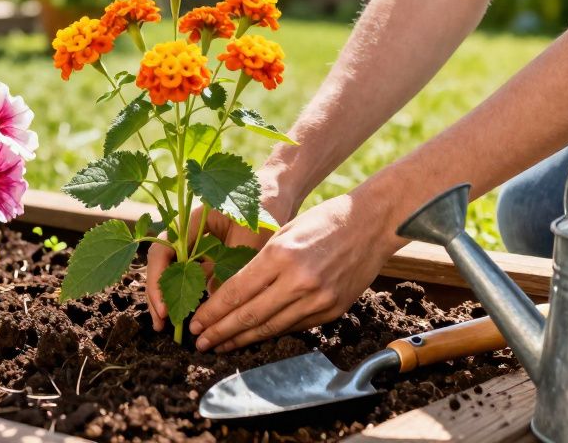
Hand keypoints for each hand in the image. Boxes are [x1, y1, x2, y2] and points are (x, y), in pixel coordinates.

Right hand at [144, 207, 272, 331]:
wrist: (281, 192)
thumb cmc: (265, 208)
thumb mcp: (250, 241)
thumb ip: (229, 269)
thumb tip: (212, 303)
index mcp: (192, 221)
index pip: (163, 251)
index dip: (158, 281)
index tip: (164, 308)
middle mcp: (191, 234)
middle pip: (164, 265)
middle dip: (159, 295)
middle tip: (162, 325)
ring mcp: (200, 245)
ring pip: (179, 274)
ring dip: (174, 298)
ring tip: (171, 326)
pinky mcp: (213, 256)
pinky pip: (197, 277)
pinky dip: (194, 295)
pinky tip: (196, 316)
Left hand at [189, 192, 402, 352]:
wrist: (372, 223)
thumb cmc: (322, 221)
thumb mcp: (282, 233)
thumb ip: (259, 265)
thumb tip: (230, 295)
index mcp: (280, 255)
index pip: (236, 292)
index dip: (212, 312)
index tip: (196, 323)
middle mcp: (298, 281)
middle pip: (249, 316)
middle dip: (220, 332)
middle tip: (200, 342)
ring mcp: (318, 299)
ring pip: (271, 327)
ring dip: (242, 340)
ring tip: (221, 346)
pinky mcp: (332, 310)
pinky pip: (295, 326)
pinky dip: (271, 333)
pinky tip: (254, 338)